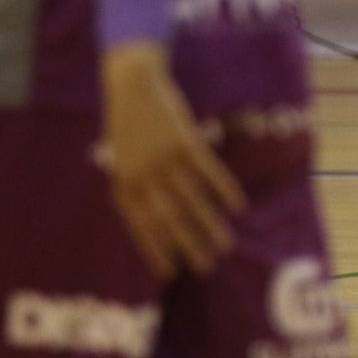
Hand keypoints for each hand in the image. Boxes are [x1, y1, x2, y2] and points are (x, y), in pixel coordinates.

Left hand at [100, 42, 244, 279]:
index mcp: (124, 184)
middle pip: (169, 219)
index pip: (141, 227)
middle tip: (206, 267)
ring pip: (191, 200)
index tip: (172, 273)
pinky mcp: (186, 142)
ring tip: (226, 244)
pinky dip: (223, 190)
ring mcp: (165, 160)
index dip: (156, 250)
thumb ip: (133, 187)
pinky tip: (237, 205)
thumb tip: (150, 218)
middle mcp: (144, 177)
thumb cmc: (127, 124)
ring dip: (210, 224)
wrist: (133, 84)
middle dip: (188, 246)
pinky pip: (208, 172)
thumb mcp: (120, 159)